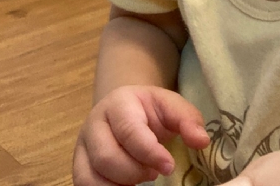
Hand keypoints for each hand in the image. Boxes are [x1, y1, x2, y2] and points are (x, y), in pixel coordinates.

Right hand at [72, 85, 209, 185]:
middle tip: (154, 173)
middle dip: (135, 171)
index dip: (149, 152)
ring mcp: (83, 145)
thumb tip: (201, 141)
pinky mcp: (78, 165)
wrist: (125, 110)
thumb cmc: (150, 111)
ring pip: (90, 176)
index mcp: (118, 103)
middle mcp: (95, 122)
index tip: (169, 165)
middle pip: (107, 156)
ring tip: (140, 178)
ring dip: (120, 184)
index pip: (129, 130)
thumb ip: (188, 119)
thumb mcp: (171, 106)